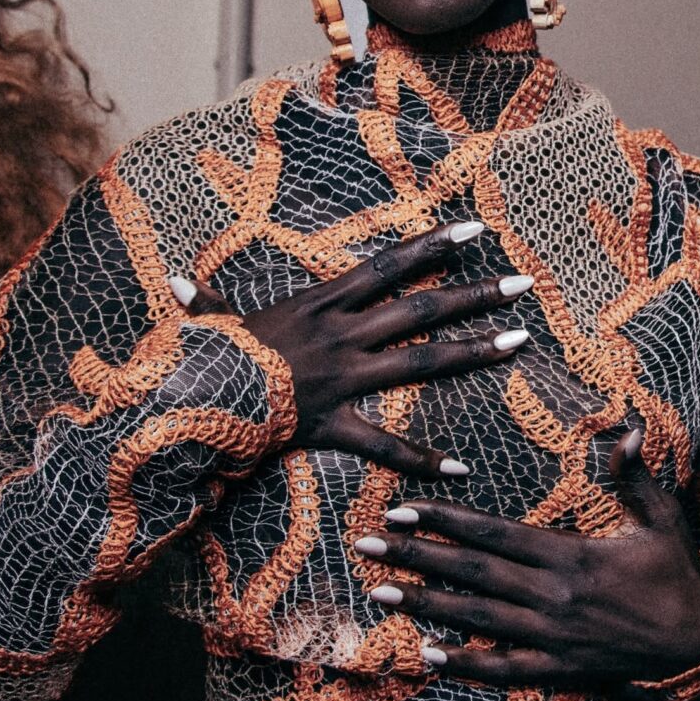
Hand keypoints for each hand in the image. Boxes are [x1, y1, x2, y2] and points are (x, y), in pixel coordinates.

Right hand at [169, 221, 533, 478]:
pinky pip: (384, 445)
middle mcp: (343, 334)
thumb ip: (205, 302)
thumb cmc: (211, 360)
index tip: (475, 232)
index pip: (389, 266)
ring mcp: (344, 378)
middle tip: (524, 284)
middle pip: (421, 309)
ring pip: (420, 361)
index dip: (432, 247)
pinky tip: (460, 468)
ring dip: (472, 351)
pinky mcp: (335, 423)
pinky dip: (420, 458)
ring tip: (519, 340)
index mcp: (322, 303)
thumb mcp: (214, 322)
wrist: (194, 403)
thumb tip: (175, 282)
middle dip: (475, 294)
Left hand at [355, 430, 699, 685]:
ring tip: (380, 591)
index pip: (494, 533)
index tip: (403, 508)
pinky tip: (428, 655)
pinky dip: (466, 665)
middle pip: (472, 573)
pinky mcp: (560, 670)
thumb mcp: (664, 521)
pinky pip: (506, 670)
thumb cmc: (677, 577)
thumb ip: (638, 477)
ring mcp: (553, 638)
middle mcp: (553, 597)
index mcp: (571, 556)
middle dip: (416, 556)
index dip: (445, 520)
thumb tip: (628, 428)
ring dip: (426, 604)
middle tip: (366, 545)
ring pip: (478, 619)